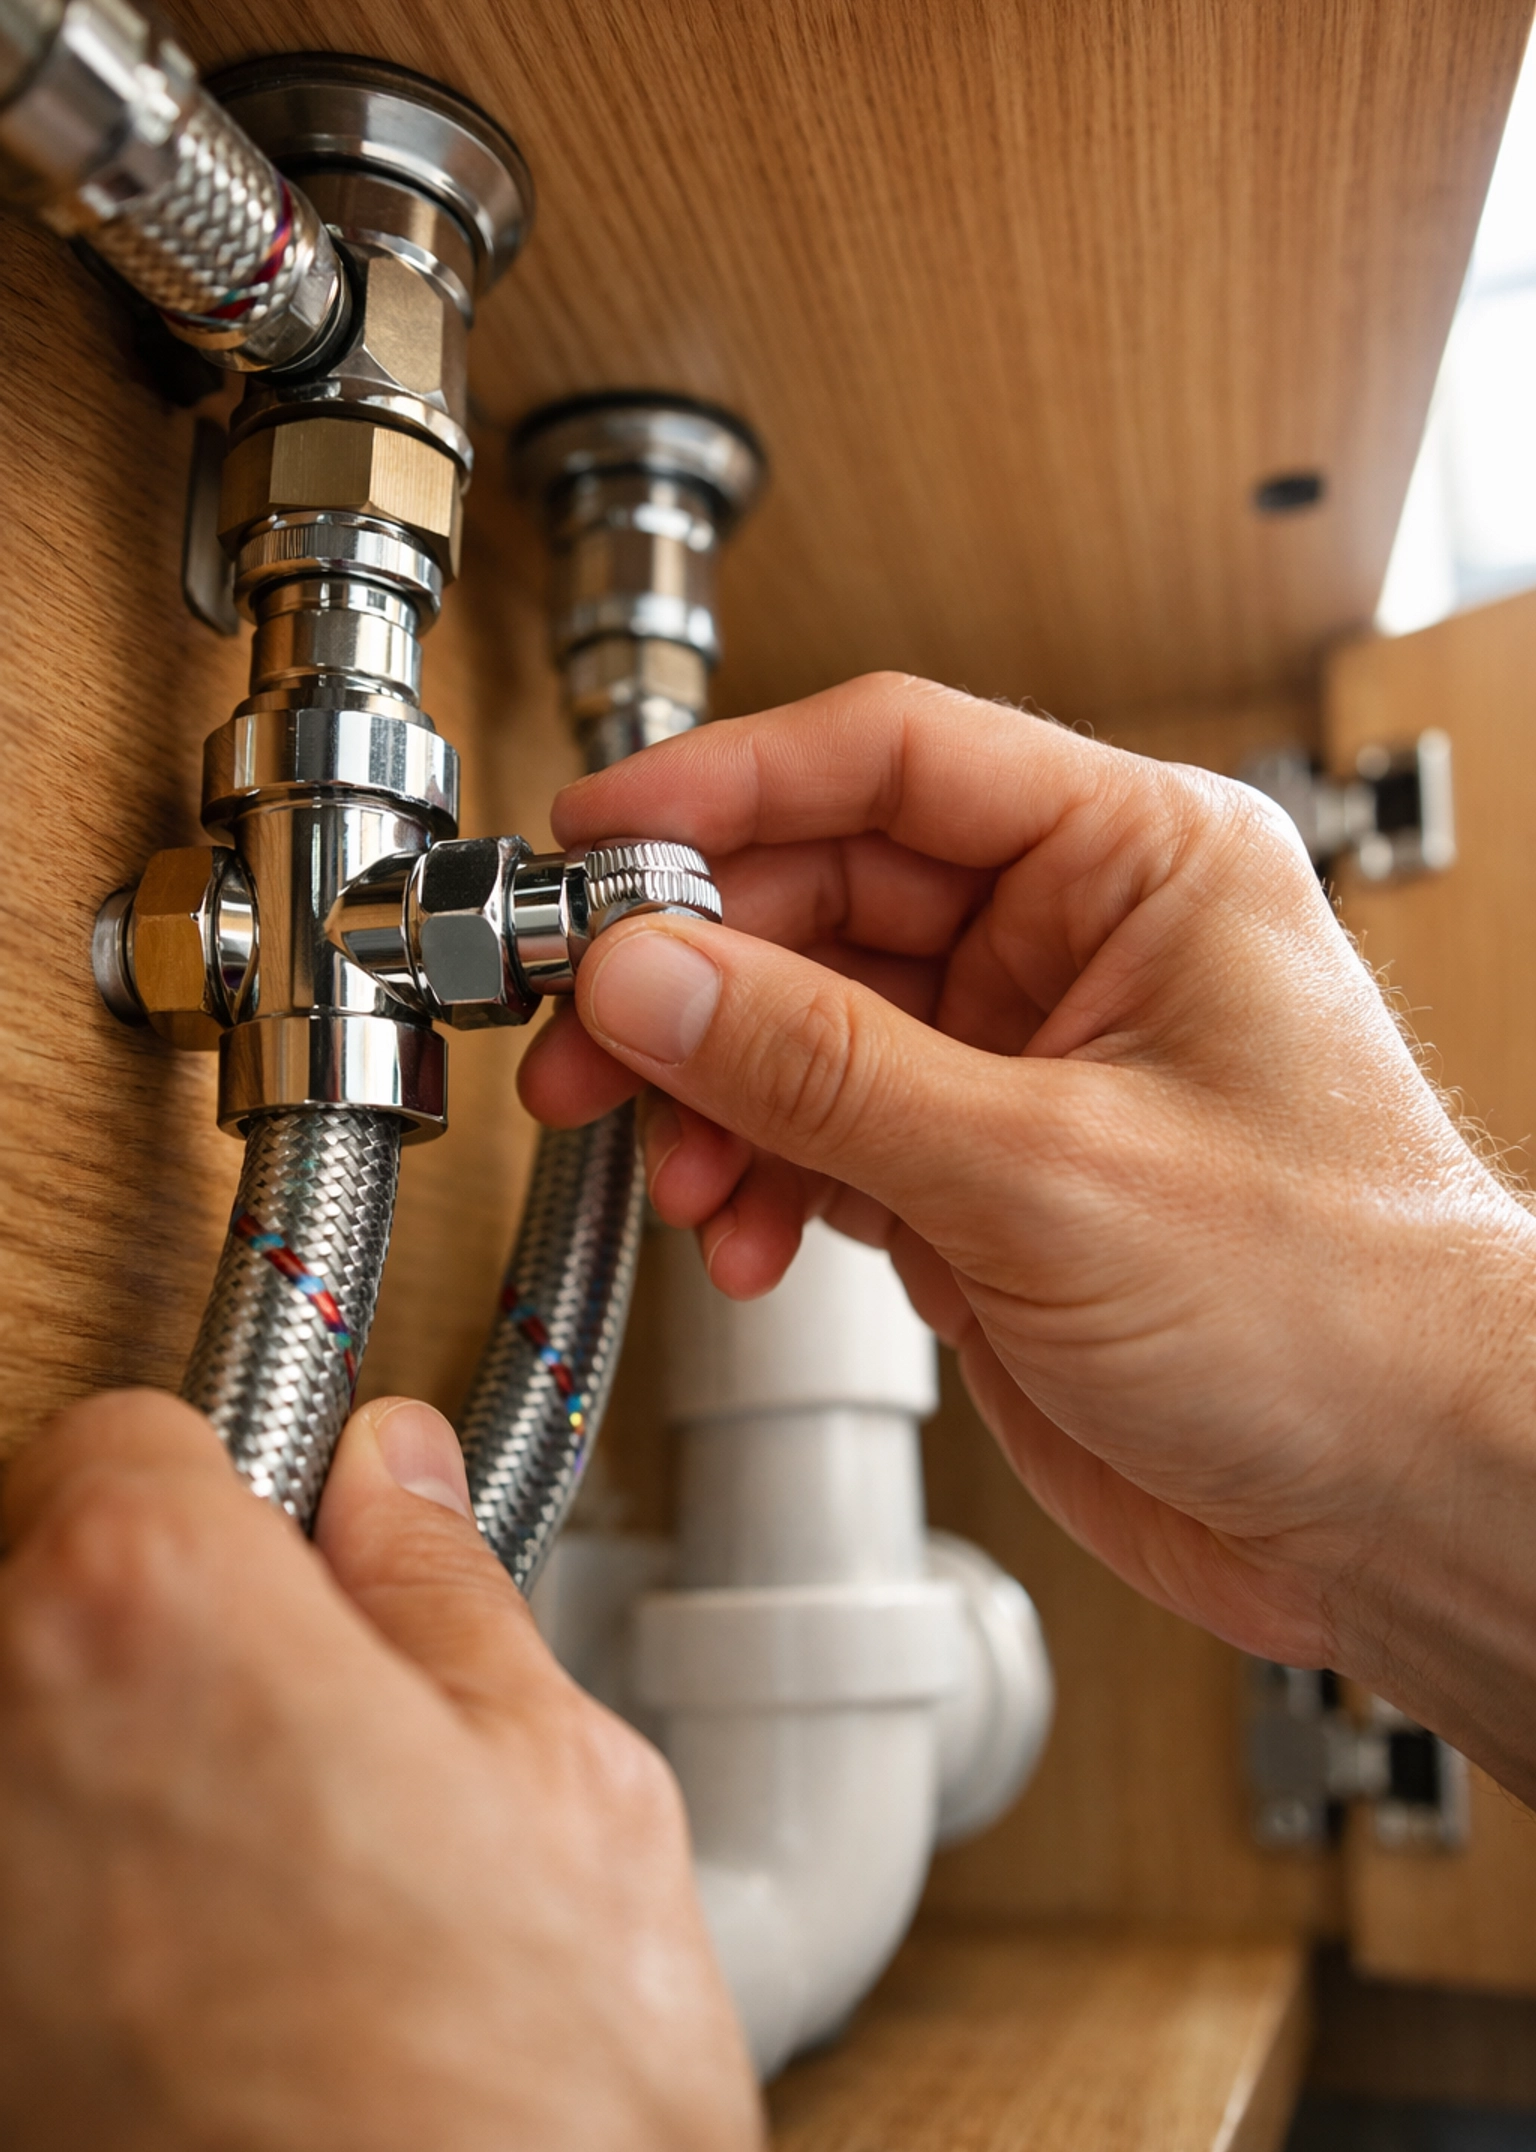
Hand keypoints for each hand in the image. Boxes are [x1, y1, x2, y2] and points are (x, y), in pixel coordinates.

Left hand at [0, 1389, 760, 2150]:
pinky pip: (14, 1897)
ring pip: (18, 1754)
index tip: (289, 1549)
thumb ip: (447, 1601)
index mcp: (148, 1614)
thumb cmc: (512, 2131)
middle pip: (37, 1586)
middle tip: (307, 1742)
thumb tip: (394, 1481)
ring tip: (267, 1903)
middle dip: (160, 1634)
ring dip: (106, 1788)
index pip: (124, 1433)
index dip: (233, 1489)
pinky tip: (204, 2003)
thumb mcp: (565, 1800)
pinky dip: (71, 1916)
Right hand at [521, 673, 1535, 1798]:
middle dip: (691, 971)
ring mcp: (1022, 1066)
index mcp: (1139, 863)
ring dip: (715, 1093)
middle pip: (824, 894)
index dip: (727, 787)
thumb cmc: (1341, 1312)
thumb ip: (825, 1068)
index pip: (894, 759)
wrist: (1403, 1506)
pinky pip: (822, 1135)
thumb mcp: (1047, 1172)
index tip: (599, 841)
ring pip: (802, 1023)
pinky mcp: (983, 1180)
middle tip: (584, 1035)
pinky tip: (745, 1235)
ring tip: (672, 1164)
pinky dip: (762, 1179)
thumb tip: (651, 973)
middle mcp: (1077, 945)